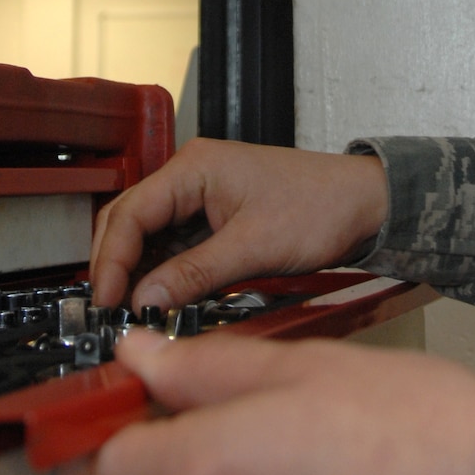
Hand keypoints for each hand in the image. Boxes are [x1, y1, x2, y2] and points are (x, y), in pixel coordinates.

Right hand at [90, 139, 388, 310]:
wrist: (366, 203)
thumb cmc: (321, 206)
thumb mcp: (254, 247)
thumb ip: (194, 273)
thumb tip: (147, 297)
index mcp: (193, 166)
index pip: (131, 212)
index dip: (112, 260)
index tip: (107, 299)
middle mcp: (191, 173)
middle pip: (130, 219)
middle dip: (116, 264)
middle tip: (110, 308)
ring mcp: (202, 193)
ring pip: (150, 233)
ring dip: (139, 269)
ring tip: (133, 308)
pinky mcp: (215, 214)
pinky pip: (175, 241)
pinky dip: (164, 269)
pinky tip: (162, 295)